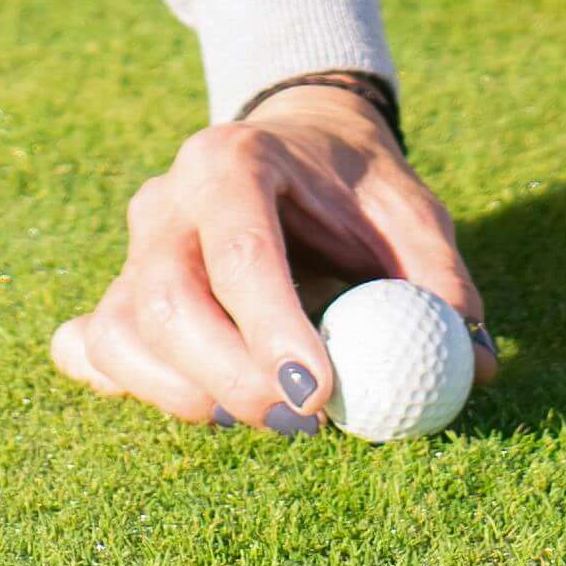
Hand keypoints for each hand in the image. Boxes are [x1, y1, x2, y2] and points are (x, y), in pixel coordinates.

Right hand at [46, 76, 493, 431]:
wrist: (296, 142)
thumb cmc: (356, 186)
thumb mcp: (409, 211)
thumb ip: (438, 279)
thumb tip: (470, 366)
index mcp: (234, 159)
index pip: (238, 248)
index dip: (272, 329)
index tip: (320, 396)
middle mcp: (167, 199)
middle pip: (165, 300)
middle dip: (230, 379)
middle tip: (303, 423)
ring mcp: (132, 247)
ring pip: (123, 333)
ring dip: (186, 397)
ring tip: (264, 415)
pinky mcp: (118, 290)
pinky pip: (95, 348)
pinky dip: (129, 386)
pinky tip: (193, 398)